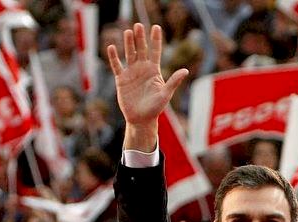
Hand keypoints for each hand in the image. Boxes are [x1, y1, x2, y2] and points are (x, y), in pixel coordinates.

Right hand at [108, 24, 188, 148]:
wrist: (141, 119)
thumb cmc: (156, 108)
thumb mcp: (166, 94)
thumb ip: (174, 81)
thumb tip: (185, 70)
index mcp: (154, 70)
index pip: (155, 51)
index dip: (155, 39)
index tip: (156, 27)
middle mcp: (142, 69)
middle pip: (141, 49)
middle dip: (140, 37)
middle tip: (138, 25)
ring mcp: (131, 73)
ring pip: (129, 54)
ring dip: (128, 43)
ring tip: (128, 31)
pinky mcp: (121, 80)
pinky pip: (117, 66)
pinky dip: (113, 57)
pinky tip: (111, 47)